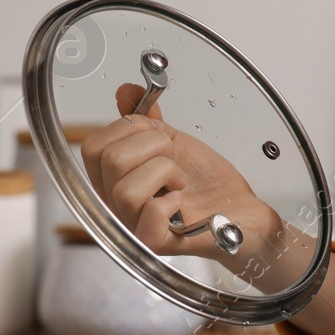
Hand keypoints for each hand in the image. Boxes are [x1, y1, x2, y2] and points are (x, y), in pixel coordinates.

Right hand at [80, 83, 281, 262]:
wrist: (241, 210)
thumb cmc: (206, 183)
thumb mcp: (175, 142)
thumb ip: (146, 121)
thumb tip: (124, 91)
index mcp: (112, 180)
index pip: (93, 146)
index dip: (129, 129)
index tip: (159, 138)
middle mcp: (115, 205)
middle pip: (109, 159)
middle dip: (154, 146)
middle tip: (175, 160)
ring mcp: (132, 227)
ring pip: (125, 187)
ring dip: (166, 172)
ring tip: (180, 182)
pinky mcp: (155, 243)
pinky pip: (148, 214)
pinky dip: (172, 200)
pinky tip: (182, 202)